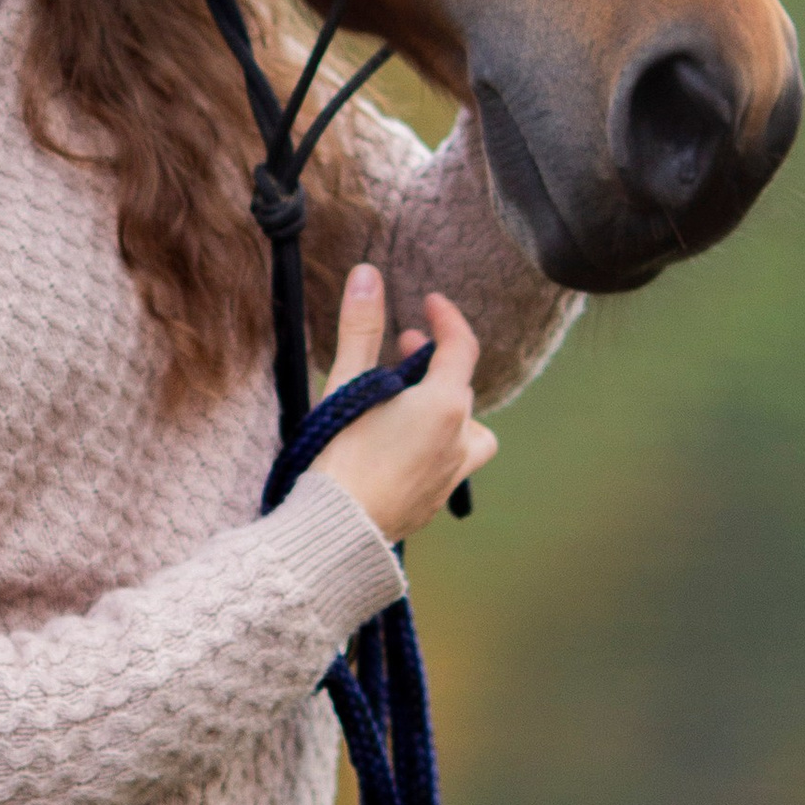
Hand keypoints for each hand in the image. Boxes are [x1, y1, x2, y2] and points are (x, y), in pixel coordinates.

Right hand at [310, 272, 495, 548]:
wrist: (336, 531)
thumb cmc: (340, 455)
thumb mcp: (348, 383)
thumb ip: (362, 327)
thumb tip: (368, 273)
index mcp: (444, 406)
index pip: (461, 347)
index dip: (448, 318)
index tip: (431, 301)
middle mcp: (459, 439)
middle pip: (459, 387)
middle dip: (434, 361)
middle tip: (401, 347)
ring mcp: (451, 474)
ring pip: (467, 429)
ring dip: (447, 407)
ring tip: (413, 402)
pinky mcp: (436, 500)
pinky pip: (450, 460)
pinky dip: (436, 440)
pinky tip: (402, 444)